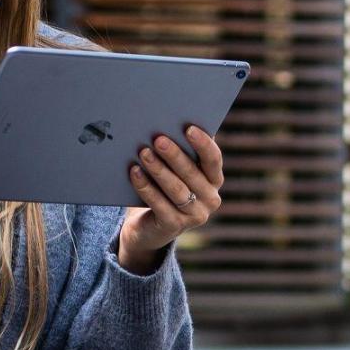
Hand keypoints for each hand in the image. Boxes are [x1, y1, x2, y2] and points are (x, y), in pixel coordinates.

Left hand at [119, 125, 223, 271]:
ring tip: (143, 153)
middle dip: (174, 155)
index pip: (214, 160)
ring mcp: (194, 216)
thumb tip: (172, 123)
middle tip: (158, 139)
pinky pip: (159, 204)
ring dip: (158, 169)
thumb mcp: (176, 171)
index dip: (203, 144)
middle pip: (192, 173)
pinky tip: (135, 172)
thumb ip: (182, 151)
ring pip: (176, 189)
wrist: (148, 227)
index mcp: (214, 180)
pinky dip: (146, 187)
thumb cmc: (164, 188)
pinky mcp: (174, 226)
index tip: (188, 128)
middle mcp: (210, 199)